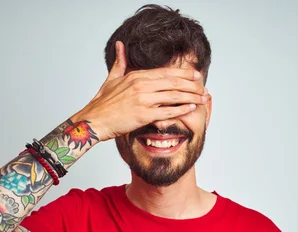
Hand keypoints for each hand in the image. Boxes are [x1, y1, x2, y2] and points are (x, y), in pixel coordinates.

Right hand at [72, 41, 208, 140]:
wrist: (93, 121)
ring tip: (203, 98)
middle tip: (204, 88)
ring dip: (191, 97)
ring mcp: (144, 100)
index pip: (166, 72)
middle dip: (192, 85)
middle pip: (174, 82)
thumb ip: (120, 62)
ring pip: (174, 96)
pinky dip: (181, 109)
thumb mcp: (111, 79)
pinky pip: (168, 111)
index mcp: (136, 76)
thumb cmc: (101, 103)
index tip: (196, 76)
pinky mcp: (144, 115)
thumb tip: (120, 45)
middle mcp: (141, 85)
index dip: (184, 73)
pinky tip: (191, 108)